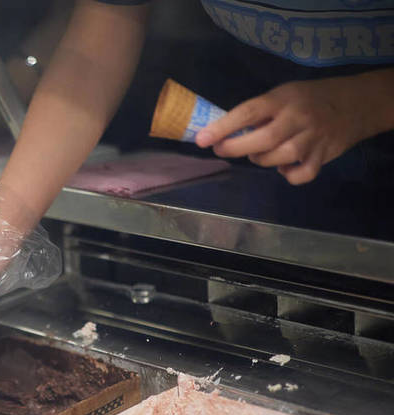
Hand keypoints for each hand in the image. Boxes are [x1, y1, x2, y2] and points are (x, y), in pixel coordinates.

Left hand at [195, 78, 369, 184]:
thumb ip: (260, 112)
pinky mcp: (324, 155)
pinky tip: (286, 168)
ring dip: (262, 160)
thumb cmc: (309, 99)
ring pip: (279, 158)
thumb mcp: (284, 94)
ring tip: (260, 154)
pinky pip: (302, 174)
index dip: (223, 127)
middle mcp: (297, 118)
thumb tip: (226, 133)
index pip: (248, 112)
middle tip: (222, 149)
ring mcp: (313, 137)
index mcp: (282, 99)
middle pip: (263, 139)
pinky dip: (290, 176)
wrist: (357, 102)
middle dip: (236, 148)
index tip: (201, 139)